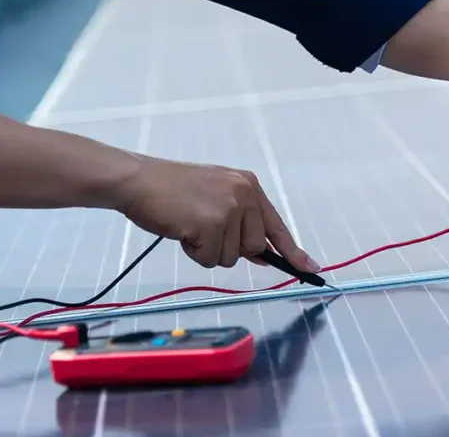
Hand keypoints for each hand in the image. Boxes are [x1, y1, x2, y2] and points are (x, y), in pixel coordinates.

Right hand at [112, 156, 321, 270]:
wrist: (137, 179)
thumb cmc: (171, 190)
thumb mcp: (215, 197)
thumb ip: (240, 222)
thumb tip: (261, 253)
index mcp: (249, 186)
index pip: (276, 226)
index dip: (293, 251)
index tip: (310, 268)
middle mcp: (245, 194)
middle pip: (254, 249)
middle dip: (228, 248)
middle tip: (202, 227)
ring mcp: (230, 209)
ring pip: (231, 257)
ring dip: (207, 250)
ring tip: (189, 224)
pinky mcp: (212, 223)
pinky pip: (209, 259)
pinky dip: (193, 252)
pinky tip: (181, 229)